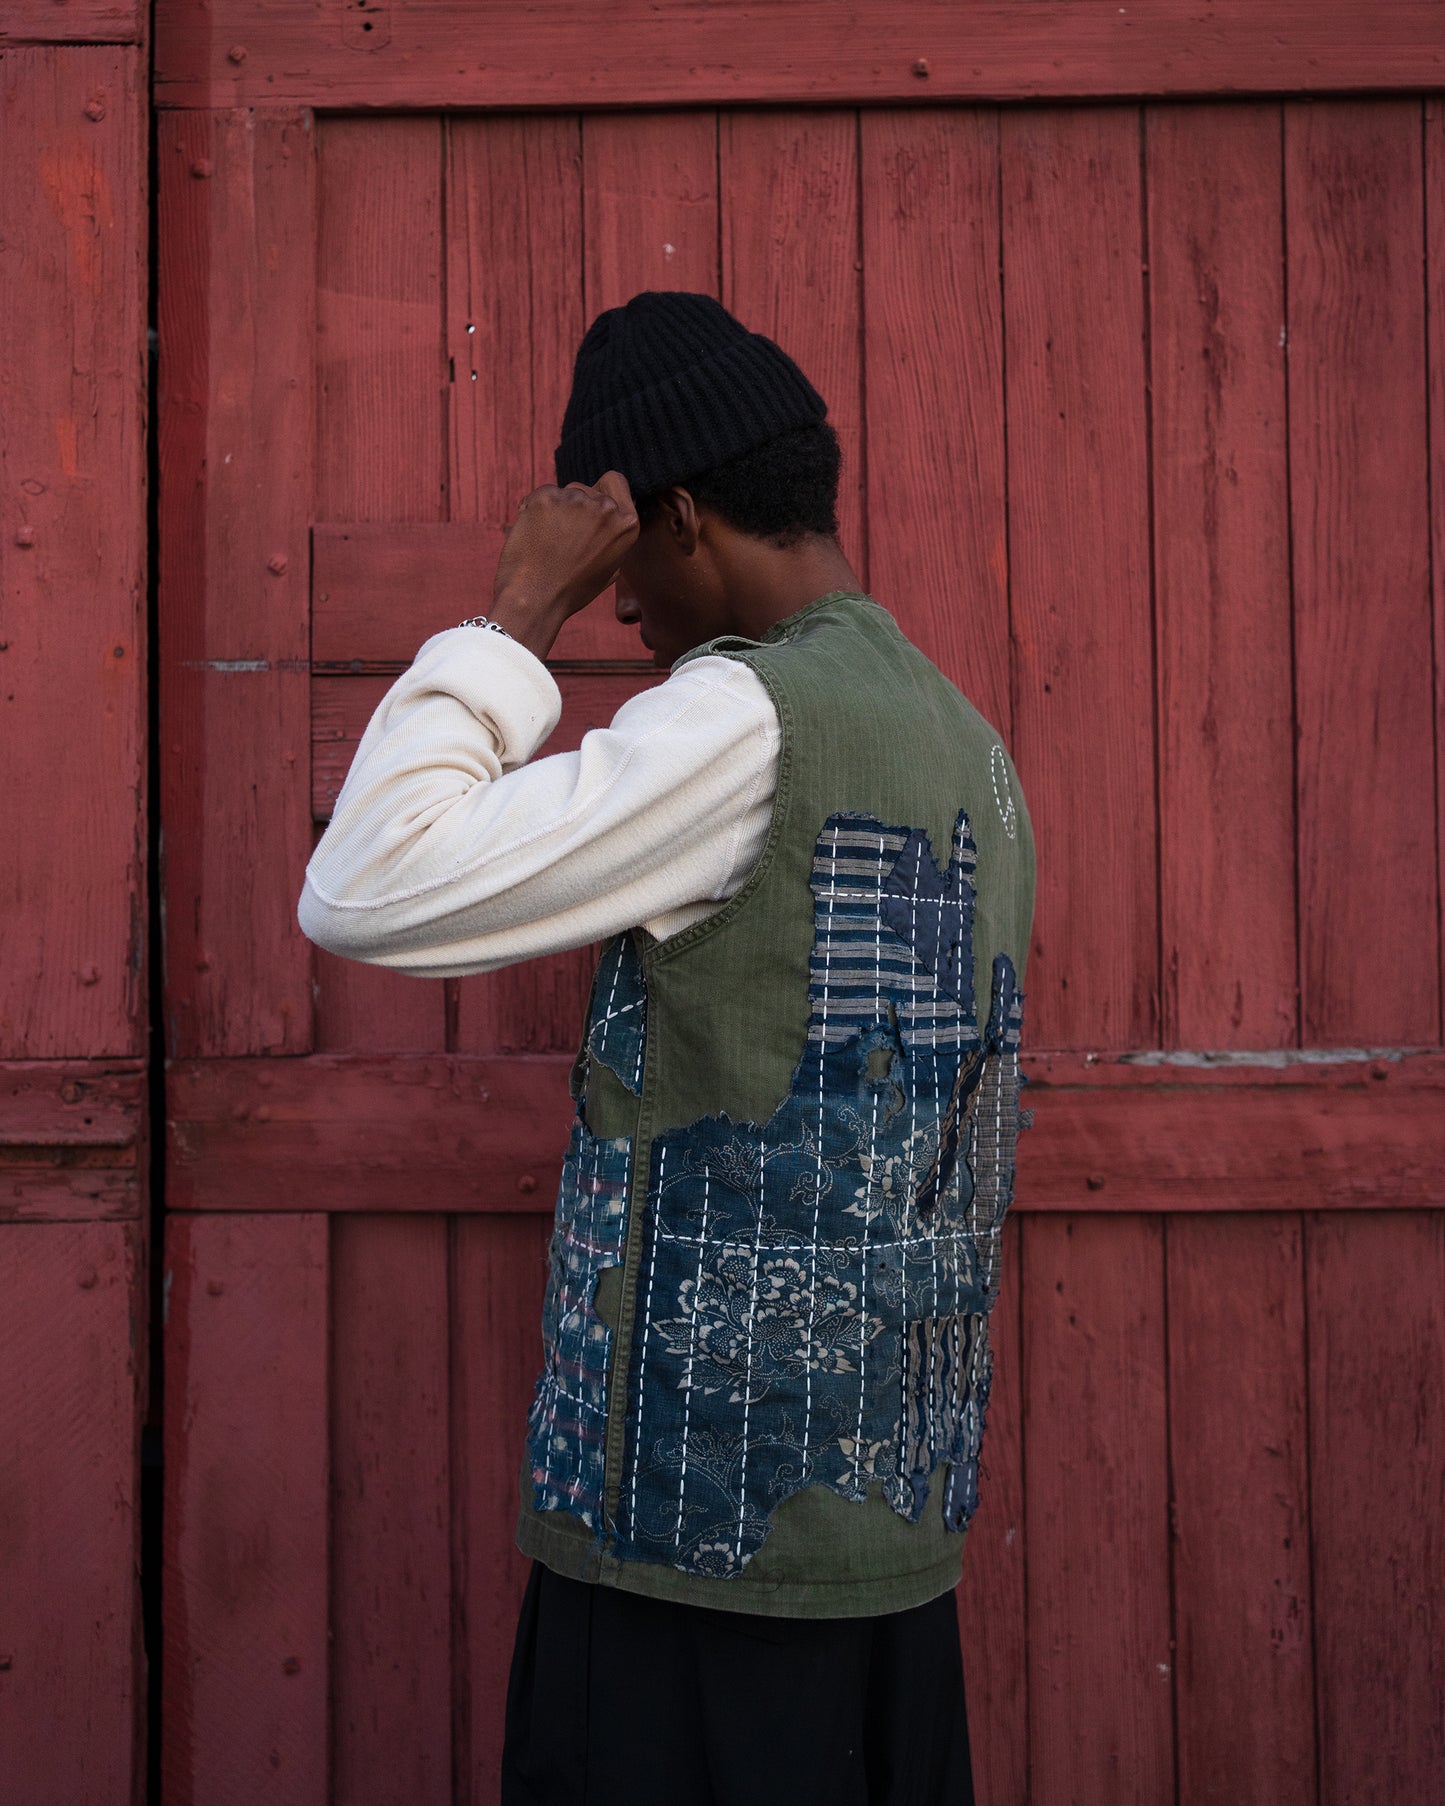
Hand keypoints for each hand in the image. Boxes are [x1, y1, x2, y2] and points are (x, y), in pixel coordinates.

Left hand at [489, 471, 638, 657]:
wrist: (536, 599)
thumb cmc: (572, 590)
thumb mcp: (609, 568)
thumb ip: (613, 539)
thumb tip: (610, 520)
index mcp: (626, 524)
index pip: (615, 481)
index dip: (601, 491)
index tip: (588, 508)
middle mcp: (606, 507)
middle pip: (586, 488)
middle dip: (574, 507)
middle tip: (562, 539)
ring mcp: (575, 499)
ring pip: (562, 493)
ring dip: (554, 510)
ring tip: (547, 542)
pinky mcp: (546, 497)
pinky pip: (540, 495)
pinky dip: (534, 510)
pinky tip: (533, 536)